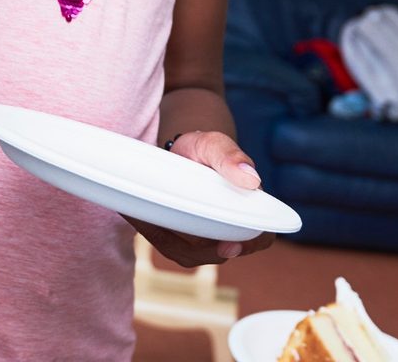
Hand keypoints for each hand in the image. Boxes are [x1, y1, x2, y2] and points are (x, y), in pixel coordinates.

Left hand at [125, 130, 275, 267]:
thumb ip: (230, 156)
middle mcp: (229, 232)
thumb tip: (251, 179)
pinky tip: (138, 215)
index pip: (260, 237)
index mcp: (249, 210)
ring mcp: (204, 241)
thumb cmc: (202, 150)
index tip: (229, 245)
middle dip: (195, 242)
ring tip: (146, 213)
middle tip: (168, 223)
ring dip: (168, 236)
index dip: (249, 244)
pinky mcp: (181, 242)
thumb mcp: (214, 144)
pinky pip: (168, 245)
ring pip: (190, 252)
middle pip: (218, 250)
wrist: (180, 154)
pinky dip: (153, 232)